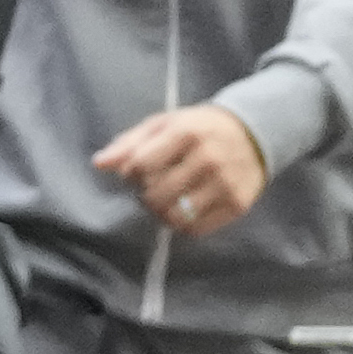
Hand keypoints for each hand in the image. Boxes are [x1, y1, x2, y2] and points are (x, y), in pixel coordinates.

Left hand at [95, 103, 268, 238]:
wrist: (254, 132)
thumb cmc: (198, 128)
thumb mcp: (163, 124)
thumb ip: (129, 143)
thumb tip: (98, 164)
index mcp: (186, 133)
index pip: (141, 166)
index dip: (130, 174)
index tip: (135, 172)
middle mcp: (208, 159)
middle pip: (156, 195)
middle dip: (144, 196)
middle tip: (149, 189)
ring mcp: (225, 184)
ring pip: (176, 216)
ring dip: (161, 213)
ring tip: (165, 201)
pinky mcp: (238, 205)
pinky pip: (197, 229)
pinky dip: (183, 224)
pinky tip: (183, 208)